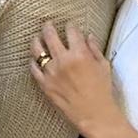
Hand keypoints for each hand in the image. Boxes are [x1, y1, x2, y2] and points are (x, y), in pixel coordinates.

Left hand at [30, 21, 118, 137]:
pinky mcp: (45, 85)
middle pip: (50, 35)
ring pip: (37, 50)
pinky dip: (33, 61)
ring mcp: (52, 73)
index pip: (71, 31)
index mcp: (80, 54)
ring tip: (36, 37)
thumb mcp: (104, 66)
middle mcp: (63, 61)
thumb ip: (94, 49)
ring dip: (36, 40)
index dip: (70, 25)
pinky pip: (34, 68)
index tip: (69, 24)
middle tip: (48, 23)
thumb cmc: (103, 91)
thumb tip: (88, 36)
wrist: (95, 114)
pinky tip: (34, 59)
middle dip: (48, 26)